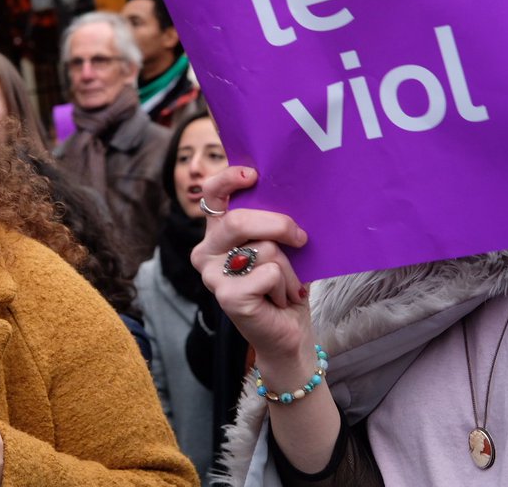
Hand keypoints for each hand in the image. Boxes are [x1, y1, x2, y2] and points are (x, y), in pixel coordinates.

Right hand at [190, 166, 312, 368]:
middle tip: (300, 237)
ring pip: (263, 249)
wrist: (287, 332)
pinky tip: (279, 300)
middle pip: (240, 220)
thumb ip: (271, 222)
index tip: (253, 175)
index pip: (212, 194)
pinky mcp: (226, 297)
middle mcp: (206, 251)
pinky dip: (285, 286)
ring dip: (289, 268)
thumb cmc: (282, 284)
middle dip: (278, 225)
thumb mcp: (277, 244)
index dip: (228, 179)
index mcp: (216, 232)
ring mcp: (212, 275)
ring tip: (287, 285)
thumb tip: (289, 195)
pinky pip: (269, 274)